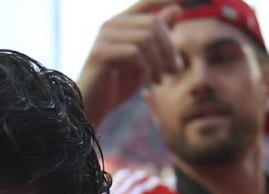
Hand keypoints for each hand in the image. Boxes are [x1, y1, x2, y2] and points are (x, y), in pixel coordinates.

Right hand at [77, 0, 184, 125]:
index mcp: (121, 23)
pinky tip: (148, 83)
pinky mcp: (100, 53)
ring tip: (160, 80)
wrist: (91, 108)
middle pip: (153, 23)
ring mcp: (104, 37)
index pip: (147, 3)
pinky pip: (135, 53)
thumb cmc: (117, 84)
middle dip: (169, 48)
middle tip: (175, 69)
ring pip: (146, 39)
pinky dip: (147, 69)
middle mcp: (111, 25)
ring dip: (160, 62)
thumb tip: (177, 8)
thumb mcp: (145, 60)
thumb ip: (158, 36)